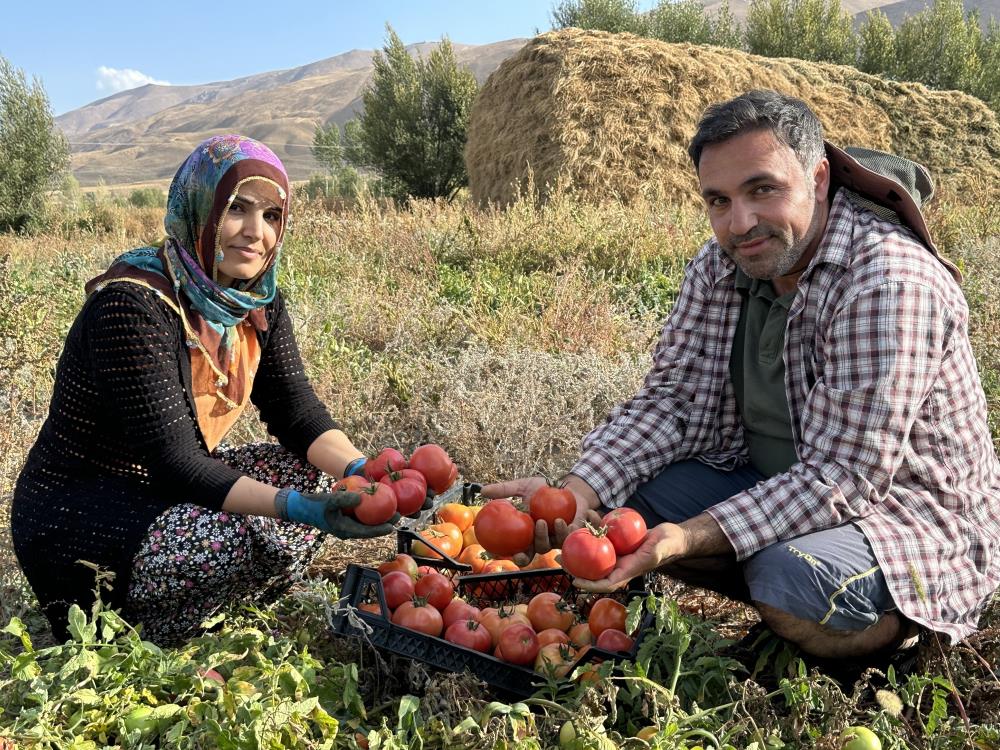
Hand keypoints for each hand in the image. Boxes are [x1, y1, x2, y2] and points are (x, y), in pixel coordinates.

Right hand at [276, 489, 399, 537]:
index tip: (393, 525)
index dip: (381, 529)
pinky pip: (361, 516)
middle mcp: (348, 530)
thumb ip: (345, 499)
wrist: (300, 507)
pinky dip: (370, 511)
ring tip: (394, 509)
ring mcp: (346, 524)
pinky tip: (379, 502)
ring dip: (380, 517)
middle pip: (370, 528)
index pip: (367, 532)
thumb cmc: (313, 505)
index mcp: (345, 530)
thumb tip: (361, 498)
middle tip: (399, 514)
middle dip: (385, 522)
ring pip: (367, 522)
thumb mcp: (329, 500)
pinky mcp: (345, 518)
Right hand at [480, 475, 599, 560]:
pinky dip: (563, 531)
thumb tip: (481, 490)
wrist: (568, 487)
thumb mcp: (523, 486)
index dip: (505, 555)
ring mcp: (554, 539)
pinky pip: (566, 538)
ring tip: (543, 522)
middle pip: (529, 556)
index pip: (513, 549)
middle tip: (519, 552)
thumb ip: (504, 490)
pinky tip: (562, 521)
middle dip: (524, 557)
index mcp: (525, 533)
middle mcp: (538, 539)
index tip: (497, 553)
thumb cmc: (544, 488)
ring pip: (547, 547)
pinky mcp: (569, 535)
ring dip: (543, 537)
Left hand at [573, 523, 683, 592]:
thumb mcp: (662, 547)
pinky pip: (601, 536)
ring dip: (579, 545)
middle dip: (575, 567)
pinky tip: (585, 515)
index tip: (574, 580)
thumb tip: (644, 557)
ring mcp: (617, 553)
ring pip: (594, 552)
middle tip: (559, 559)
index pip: (606, 583)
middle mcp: (619, 564)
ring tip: (564, 536)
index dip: (590, 585)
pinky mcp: (617, 542)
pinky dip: (593, 527)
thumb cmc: (668, 544)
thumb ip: (654, 552)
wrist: (671, 536)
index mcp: (628, 571)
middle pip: (594, 570)